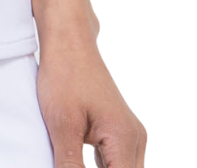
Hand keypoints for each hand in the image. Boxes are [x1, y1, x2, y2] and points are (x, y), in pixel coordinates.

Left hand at [36, 39, 146, 166]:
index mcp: (124, 139)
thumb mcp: (62, 125)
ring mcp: (130, 134)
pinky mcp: (119, 131)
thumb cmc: (64, 75)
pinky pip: (117, 163)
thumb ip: (70, 166)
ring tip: (72, 163)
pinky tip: (80, 166)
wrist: (68, 40)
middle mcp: (135, 138)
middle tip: (71, 165)